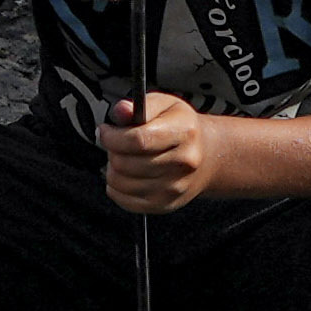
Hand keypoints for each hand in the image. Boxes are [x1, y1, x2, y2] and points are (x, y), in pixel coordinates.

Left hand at [97, 92, 214, 215]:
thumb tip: (121, 110)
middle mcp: (184, 162)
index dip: (113, 136)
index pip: (138, 140)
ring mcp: (175, 187)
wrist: (206, 156)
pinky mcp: (165, 204)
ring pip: (121, 183)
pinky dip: (117, 188)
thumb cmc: (179, 127)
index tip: (105, 131)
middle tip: (116, 144)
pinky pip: (125, 201)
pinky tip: (126, 175)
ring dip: (113, 170)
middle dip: (112, 152)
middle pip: (127, 163)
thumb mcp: (164, 105)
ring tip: (123, 158)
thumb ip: (140, 106)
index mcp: (184, 132)